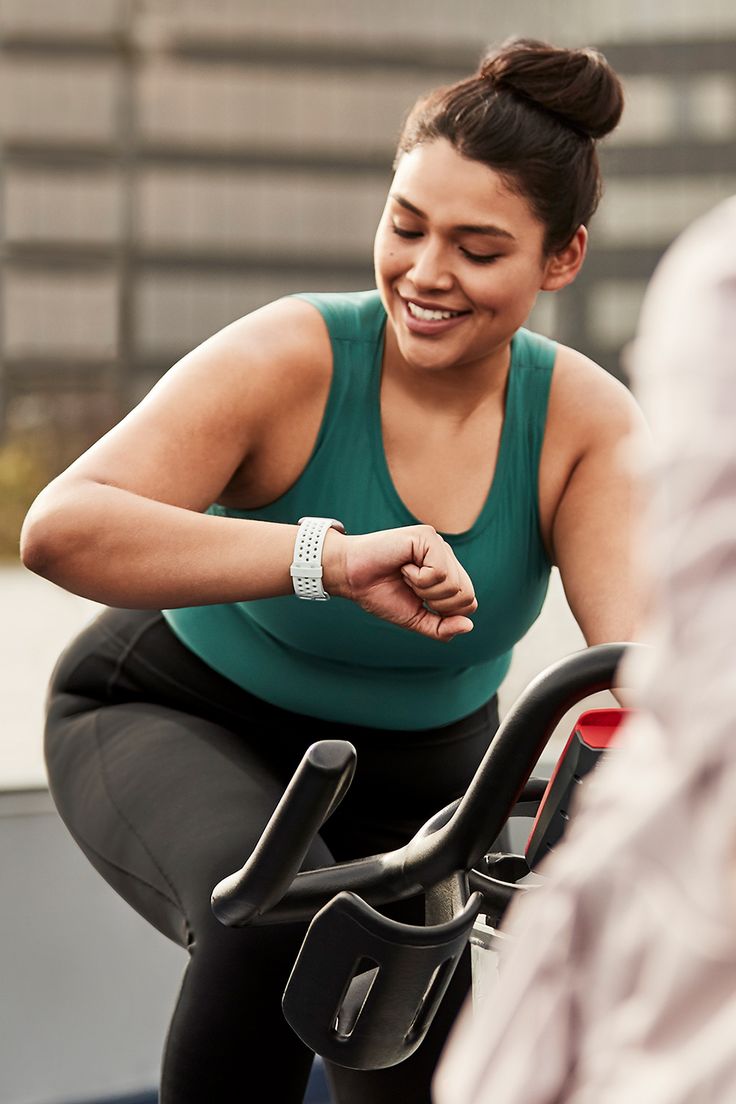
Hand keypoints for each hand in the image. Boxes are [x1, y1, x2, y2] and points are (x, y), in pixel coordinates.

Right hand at [323, 525, 476, 640]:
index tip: (417, 599)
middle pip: (466, 595)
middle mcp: (446, 556)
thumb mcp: (414, 618)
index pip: (468, 602)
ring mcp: (438, 544)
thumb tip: (469, 626)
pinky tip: (403, 566)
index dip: (444, 612)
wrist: (350, 577)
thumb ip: (441, 627)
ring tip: (405, 575)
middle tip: (410, 588)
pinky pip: (438, 572)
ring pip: (454, 584)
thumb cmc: (378, 594)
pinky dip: (418, 578)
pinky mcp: (427, 537)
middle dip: (435, 602)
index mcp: (446, 573)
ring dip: (424, 589)